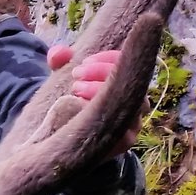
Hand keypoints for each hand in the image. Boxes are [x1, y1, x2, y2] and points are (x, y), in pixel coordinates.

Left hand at [46, 44, 138, 160]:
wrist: (69, 139)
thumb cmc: (71, 100)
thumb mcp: (63, 77)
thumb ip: (59, 60)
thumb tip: (59, 53)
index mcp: (128, 83)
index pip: (130, 63)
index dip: (107, 58)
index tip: (83, 61)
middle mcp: (136, 102)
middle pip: (131, 81)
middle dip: (102, 72)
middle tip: (76, 74)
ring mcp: (133, 122)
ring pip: (130, 102)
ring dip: (102, 91)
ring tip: (76, 89)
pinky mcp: (126, 141)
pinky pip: (123, 127)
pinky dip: (104, 115)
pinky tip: (81, 109)